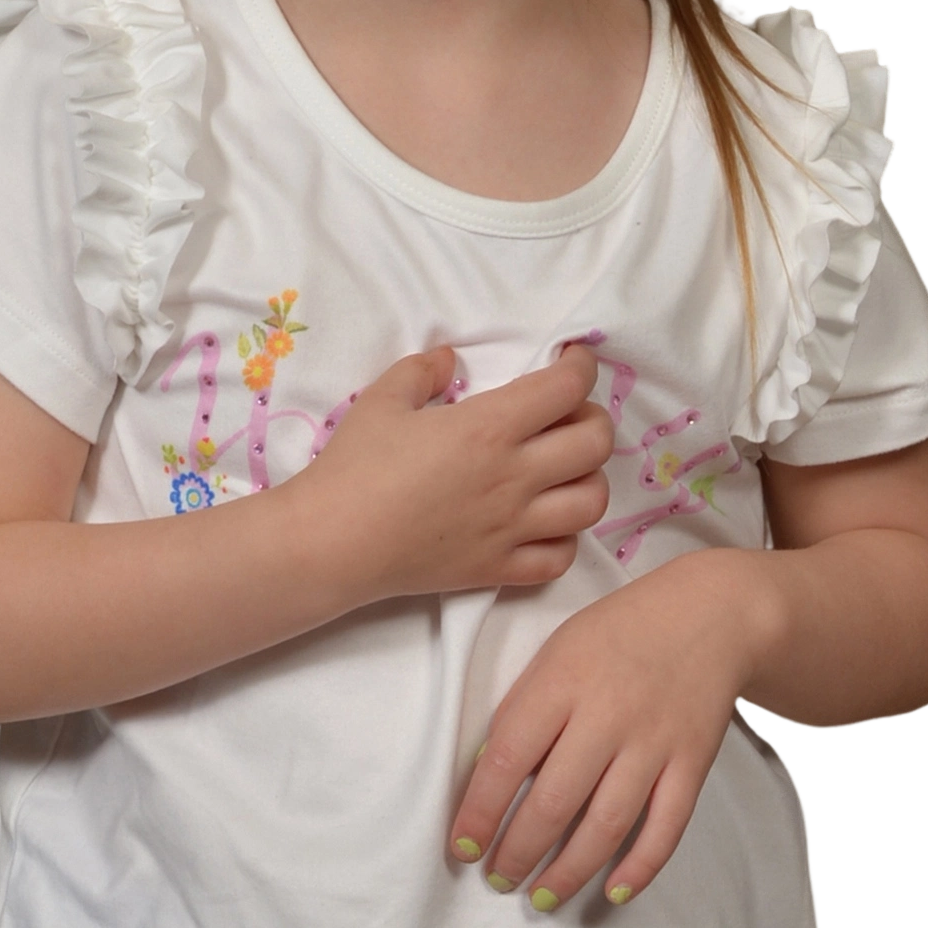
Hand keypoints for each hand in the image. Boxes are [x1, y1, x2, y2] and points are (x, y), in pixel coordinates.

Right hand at [292, 339, 613, 606]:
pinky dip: (564, 539)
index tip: (572, 361)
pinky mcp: (499, 568)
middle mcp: (514, 476)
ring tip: (563, 471)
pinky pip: (560, 558)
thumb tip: (451, 359)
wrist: (332, 542)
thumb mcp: (382, 400)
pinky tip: (543, 524)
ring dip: (588, 478)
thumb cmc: (353, 466)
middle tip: (567, 415)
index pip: (566, 388)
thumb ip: (423, 371)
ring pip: (591, 502)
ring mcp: (512, 527)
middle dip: (592, 418)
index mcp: (490, 428)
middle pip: (595, 443)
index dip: (581, 366)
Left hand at [446, 551, 767, 909]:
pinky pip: (666, 827)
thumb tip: (489, 776)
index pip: (507, 760)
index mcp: (562, 682)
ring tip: (540, 897)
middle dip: (517, 852)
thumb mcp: (557, 652)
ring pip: (606, 825)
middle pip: (553, 802)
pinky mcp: (693, 762)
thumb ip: (525, 709)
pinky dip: (640, 866)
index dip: (479, 813)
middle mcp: (608, 715)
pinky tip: (612, 891)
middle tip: (497, 879)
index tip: (462, 849)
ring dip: (568, 870)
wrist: (711, 614)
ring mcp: (654, 743)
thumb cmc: (618, 635)